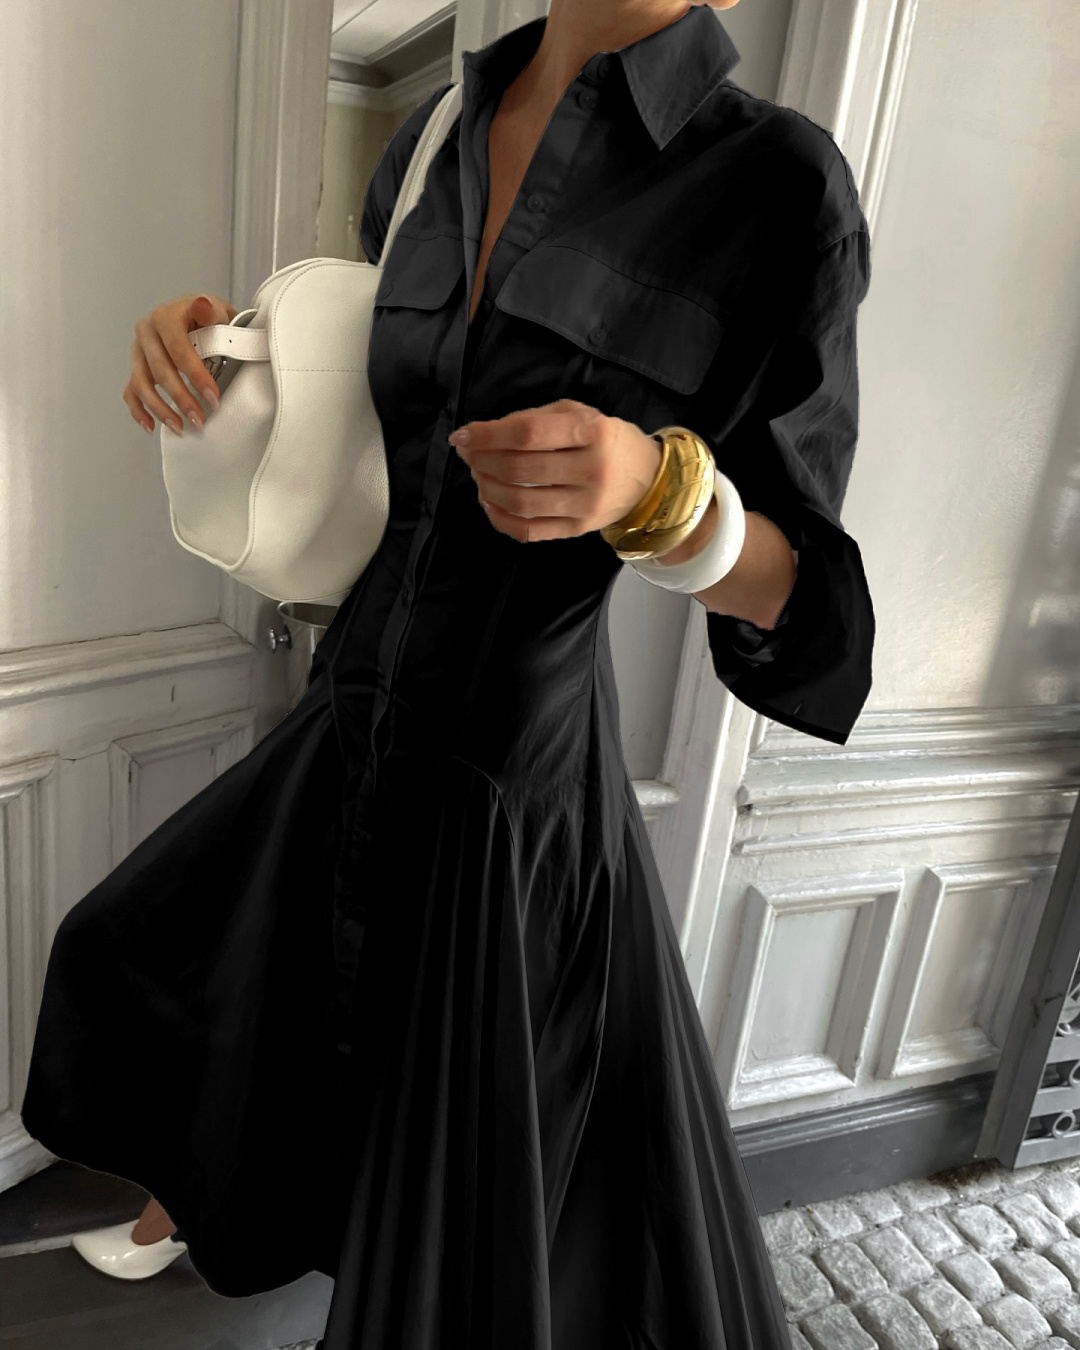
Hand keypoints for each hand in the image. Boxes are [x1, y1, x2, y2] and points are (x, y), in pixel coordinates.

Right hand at [123, 293, 237, 435]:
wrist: (201, 320)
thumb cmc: (209, 318)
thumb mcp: (216, 310)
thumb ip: (209, 309)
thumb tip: (202, 306)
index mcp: (165, 316)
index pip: (178, 349)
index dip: (195, 375)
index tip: (212, 397)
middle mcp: (146, 332)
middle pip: (159, 370)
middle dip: (180, 398)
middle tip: (199, 418)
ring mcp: (138, 351)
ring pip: (142, 384)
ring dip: (160, 409)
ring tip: (179, 427)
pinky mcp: (136, 367)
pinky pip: (131, 391)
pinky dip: (138, 410)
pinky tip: (150, 426)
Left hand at [448, 399, 662, 542]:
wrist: (646, 478)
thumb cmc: (603, 439)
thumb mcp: (577, 413)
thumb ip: (532, 420)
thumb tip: (479, 435)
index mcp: (591, 431)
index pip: (527, 434)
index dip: (487, 435)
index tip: (462, 436)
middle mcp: (592, 469)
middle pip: (519, 469)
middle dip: (482, 461)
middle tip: (469, 454)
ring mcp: (586, 504)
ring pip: (520, 502)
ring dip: (487, 488)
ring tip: (479, 475)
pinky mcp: (579, 529)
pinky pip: (529, 531)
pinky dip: (500, 518)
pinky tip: (491, 502)